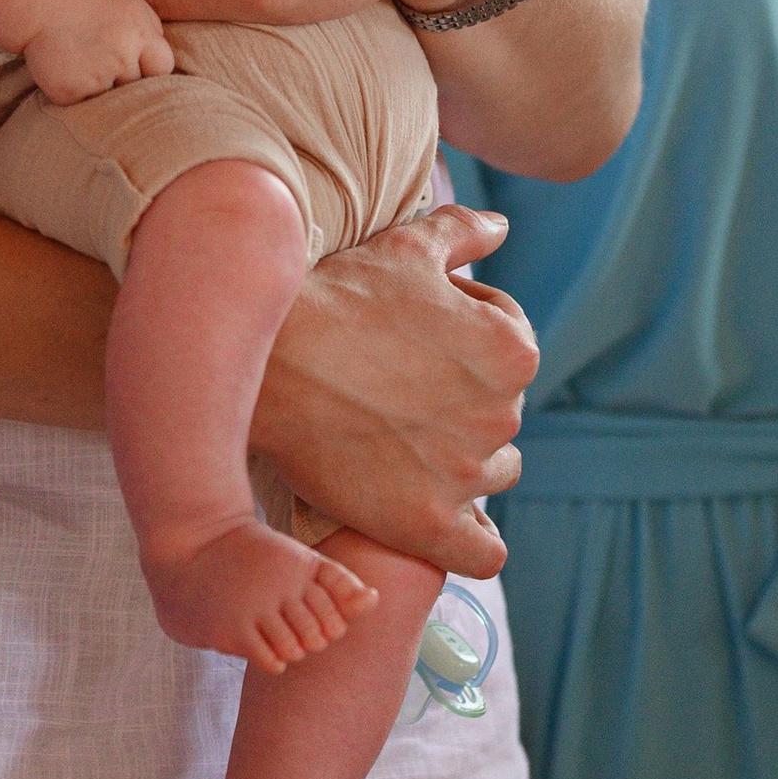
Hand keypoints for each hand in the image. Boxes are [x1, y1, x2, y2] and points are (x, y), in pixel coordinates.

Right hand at [25, 0, 173, 105]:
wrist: (41, 1)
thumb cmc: (88, 1)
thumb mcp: (130, 4)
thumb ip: (152, 31)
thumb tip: (163, 63)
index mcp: (140, 35)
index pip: (163, 69)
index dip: (152, 69)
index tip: (139, 66)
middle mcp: (121, 58)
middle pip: (137, 88)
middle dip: (126, 81)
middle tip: (107, 66)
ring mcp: (95, 77)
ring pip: (111, 100)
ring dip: (102, 90)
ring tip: (87, 68)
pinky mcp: (69, 92)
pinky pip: (83, 106)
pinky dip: (77, 95)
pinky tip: (69, 74)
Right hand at [253, 205, 532, 578]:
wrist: (264, 366)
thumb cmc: (335, 298)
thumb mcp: (406, 248)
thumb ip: (465, 231)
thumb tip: (501, 226)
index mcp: (512, 350)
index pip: (509, 343)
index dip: (463, 332)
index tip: (413, 336)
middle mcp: (503, 416)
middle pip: (500, 410)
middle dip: (462, 397)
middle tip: (397, 386)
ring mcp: (466, 475)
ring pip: (493, 473)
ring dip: (463, 460)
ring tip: (402, 440)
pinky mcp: (428, 526)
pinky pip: (483, 552)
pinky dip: (470, 540)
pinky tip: (438, 517)